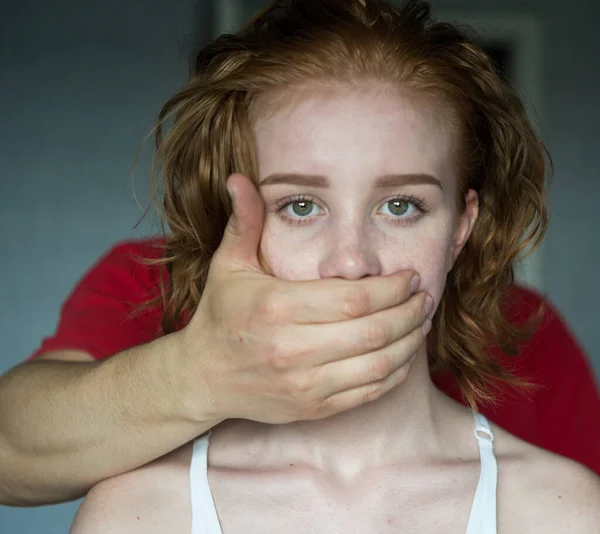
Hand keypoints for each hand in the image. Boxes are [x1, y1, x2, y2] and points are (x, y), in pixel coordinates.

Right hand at [176, 174, 432, 423]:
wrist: (203, 377)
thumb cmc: (220, 316)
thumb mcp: (227, 265)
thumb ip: (243, 221)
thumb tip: (238, 178)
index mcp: (277, 307)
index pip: (354, 298)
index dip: (392, 288)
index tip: (410, 276)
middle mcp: (293, 349)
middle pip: (375, 331)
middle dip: (411, 312)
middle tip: (425, 296)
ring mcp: (305, 384)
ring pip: (379, 365)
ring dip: (411, 342)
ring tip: (421, 321)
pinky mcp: (313, 407)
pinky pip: (369, 392)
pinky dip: (395, 372)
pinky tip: (403, 353)